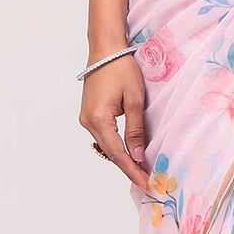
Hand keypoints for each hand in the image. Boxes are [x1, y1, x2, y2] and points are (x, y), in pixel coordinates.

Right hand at [78, 54, 149, 189]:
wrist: (105, 50)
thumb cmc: (121, 69)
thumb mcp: (134, 99)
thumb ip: (136, 130)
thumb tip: (138, 156)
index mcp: (98, 119)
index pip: (118, 153)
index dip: (132, 170)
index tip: (146, 184)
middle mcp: (87, 122)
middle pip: (110, 153)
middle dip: (129, 167)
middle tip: (147, 181)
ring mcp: (86, 119)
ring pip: (106, 146)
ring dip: (123, 158)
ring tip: (141, 170)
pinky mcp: (89, 115)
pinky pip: (103, 137)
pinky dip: (116, 147)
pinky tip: (129, 153)